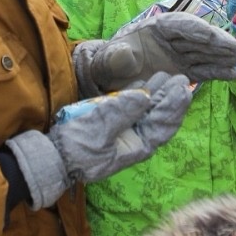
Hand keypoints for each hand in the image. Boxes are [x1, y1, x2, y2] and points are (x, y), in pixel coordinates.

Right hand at [7, 72, 192, 207]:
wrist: (52, 158)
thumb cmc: (76, 146)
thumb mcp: (100, 128)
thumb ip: (123, 111)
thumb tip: (146, 96)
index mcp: (137, 145)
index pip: (163, 124)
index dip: (175, 105)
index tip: (182, 87)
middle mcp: (135, 140)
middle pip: (159, 117)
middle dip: (170, 98)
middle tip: (180, 78)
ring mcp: (123, 133)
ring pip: (146, 112)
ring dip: (157, 95)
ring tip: (165, 76)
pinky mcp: (110, 126)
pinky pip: (131, 111)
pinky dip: (138, 98)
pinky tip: (143, 85)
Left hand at [89, 12, 235, 91]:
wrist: (107, 79)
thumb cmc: (106, 65)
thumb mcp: (106, 61)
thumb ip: (115, 57)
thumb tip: (126, 52)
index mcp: (154, 29)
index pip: (179, 25)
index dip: (197, 30)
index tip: (214, 37)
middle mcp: (170, 40)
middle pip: (197, 38)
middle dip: (216, 43)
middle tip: (235, 50)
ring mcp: (179, 55)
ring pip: (204, 53)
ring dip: (222, 56)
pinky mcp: (183, 71)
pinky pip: (204, 70)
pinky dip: (218, 71)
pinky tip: (233, 74)